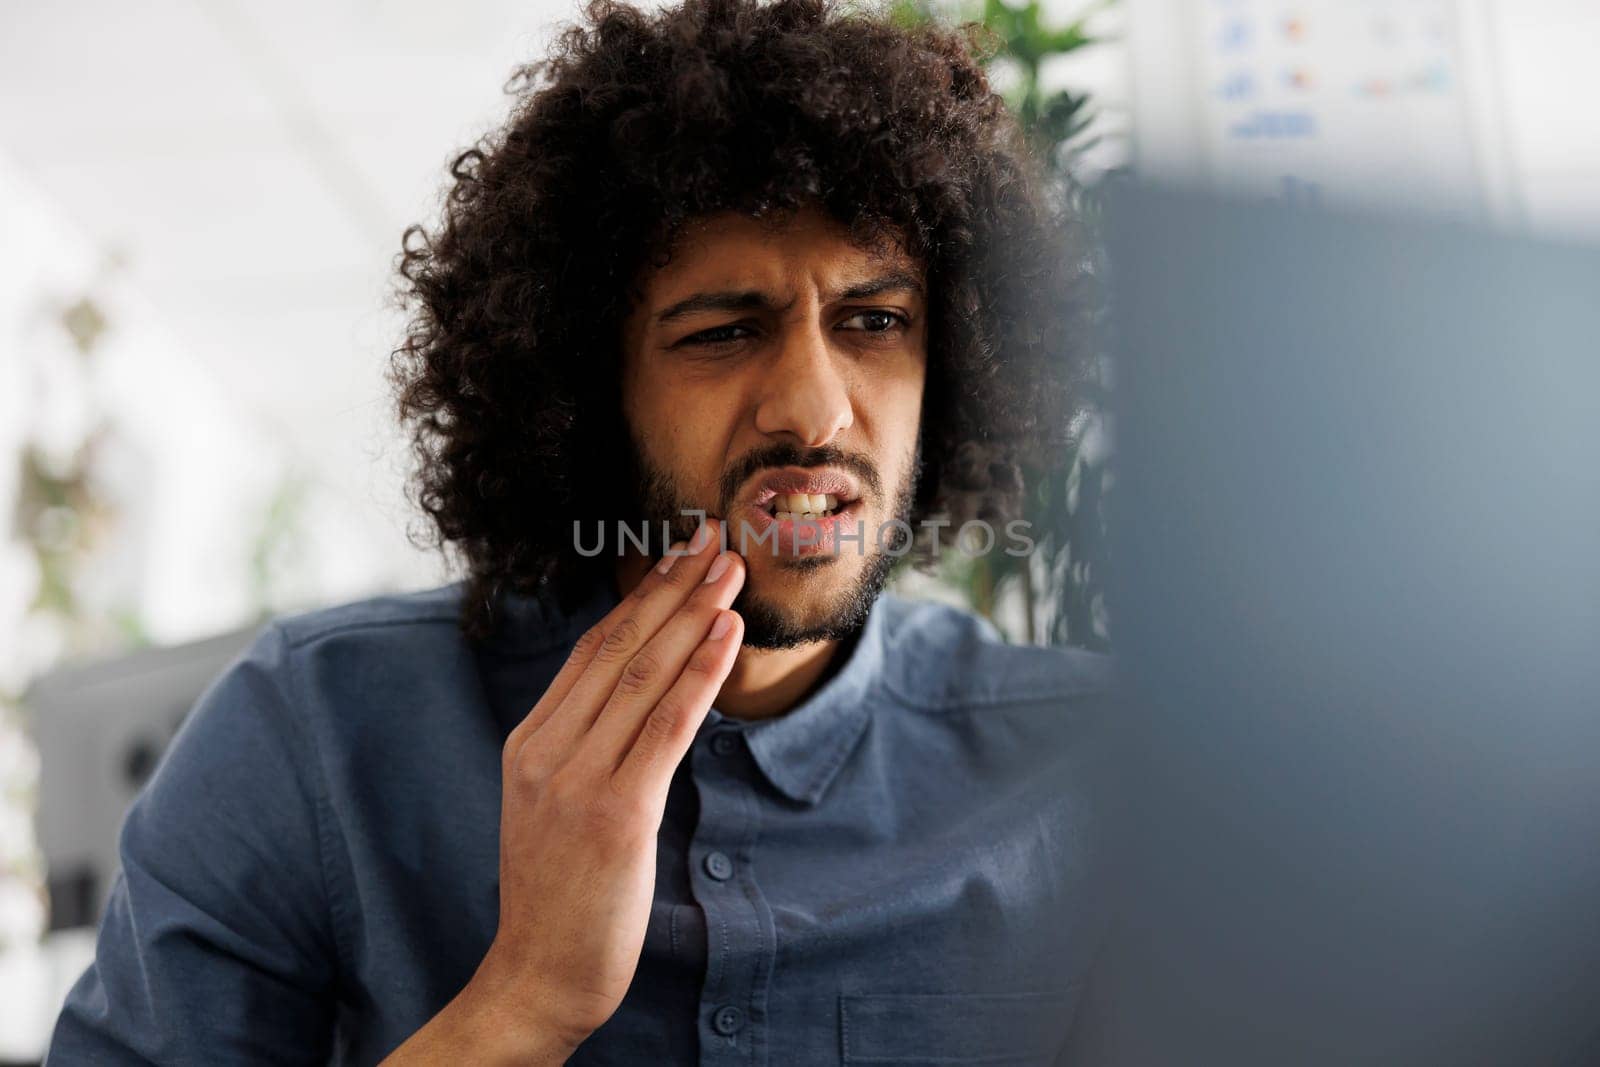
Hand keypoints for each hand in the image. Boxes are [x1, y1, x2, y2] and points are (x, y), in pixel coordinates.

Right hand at [449, 520, 744, 1058]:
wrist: (537, 975)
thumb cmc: (557, 893)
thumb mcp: (553, 804)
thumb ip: (585, 747)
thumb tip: (638, 694)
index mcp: (529, 742)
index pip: (590, 650)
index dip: (639, 597)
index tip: (676, 557)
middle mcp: (546, 750)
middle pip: (617, 648)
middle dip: (670, 588)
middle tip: (714, 541)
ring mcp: (576, 779)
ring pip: (644, 675)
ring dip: (692, 614)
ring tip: (729, 572)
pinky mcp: (617, 813)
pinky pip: (666, 727)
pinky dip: (700, 673)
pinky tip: (726, 635)